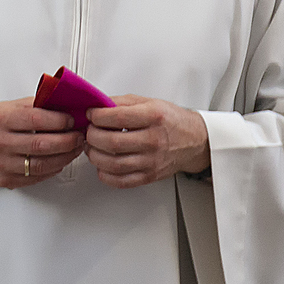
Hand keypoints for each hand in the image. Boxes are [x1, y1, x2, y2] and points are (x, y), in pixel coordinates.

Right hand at [0, 97, 85, 189]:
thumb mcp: (7, 107)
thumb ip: (34, 105)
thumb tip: (63, 103)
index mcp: (1, 119)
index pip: (36, 119)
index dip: (59, 120)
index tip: (71, 120)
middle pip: (42, 144)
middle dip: (68, 140)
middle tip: (79, 136)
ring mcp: (1, 163)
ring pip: (42, 164)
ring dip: (65, 157)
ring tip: (73, 149)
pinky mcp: (5, 179)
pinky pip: (36, 178)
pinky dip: (53, 169)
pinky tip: (59, 161)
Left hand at [84, 94, 209, 188]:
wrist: (194, 140)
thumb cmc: (171, 121)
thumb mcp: (149, 102)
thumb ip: (122, 102)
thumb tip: (97, 104)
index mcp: (154, 117)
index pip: (117, 117)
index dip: (97, 116)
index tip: (91, 115)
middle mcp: (153, 140)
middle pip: (112, 142)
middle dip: (92, 136)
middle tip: (89, 132)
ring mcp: (151, 160)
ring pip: (113, 164)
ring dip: (94, 156)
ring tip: (93, 148)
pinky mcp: (149, 176)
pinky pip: (121, 181)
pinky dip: (105, 175)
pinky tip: (102, 165)